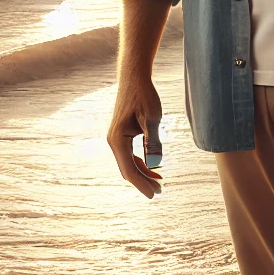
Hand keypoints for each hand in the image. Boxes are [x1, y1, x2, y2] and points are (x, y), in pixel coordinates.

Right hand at [106, 76, 162, 197]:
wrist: (134, 78)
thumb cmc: (143, 96)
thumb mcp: (152, 119)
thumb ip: (153, 142)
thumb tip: (155, 165)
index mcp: (118, 140)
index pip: (129, 170)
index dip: (142, 184)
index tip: (154, 195)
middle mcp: (114, 141)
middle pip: (128, 169)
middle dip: (143, 182)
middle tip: (159, 193)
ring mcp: (117, 138)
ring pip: (129, 163)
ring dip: (143, 173)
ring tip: (159, 183)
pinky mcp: (123, 135)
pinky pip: (130, 154)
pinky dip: (142, 163)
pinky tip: (154, 167)